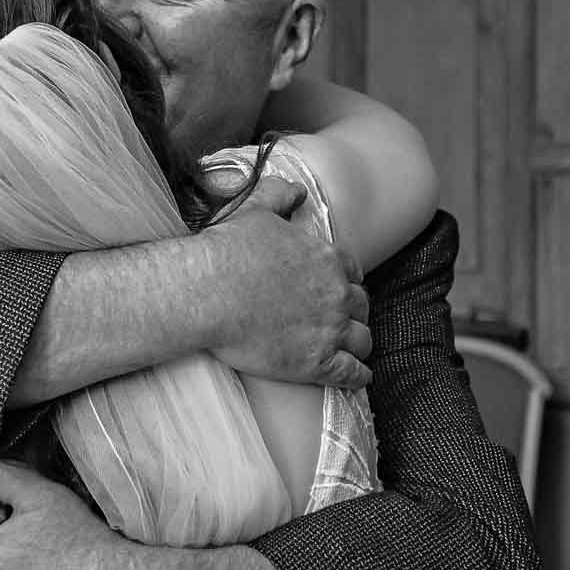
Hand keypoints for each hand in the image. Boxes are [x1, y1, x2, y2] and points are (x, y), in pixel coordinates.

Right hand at [197, 175, 371, 387]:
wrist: (206, 293)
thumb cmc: (227, 251)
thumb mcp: (256, 210)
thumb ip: (281, 195)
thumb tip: (299, 191)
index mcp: (327, 258)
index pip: (352, 272)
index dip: (344, 281)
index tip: (334, 290)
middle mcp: (336, 294)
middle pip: (361, 306)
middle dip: (352, 312)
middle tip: (338, 320)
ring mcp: (330, 330)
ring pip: (363, 339)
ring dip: (358, 344)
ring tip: (350, 350)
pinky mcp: (318, 363)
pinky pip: (353, 373)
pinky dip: (358, 376)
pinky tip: (357, 378)